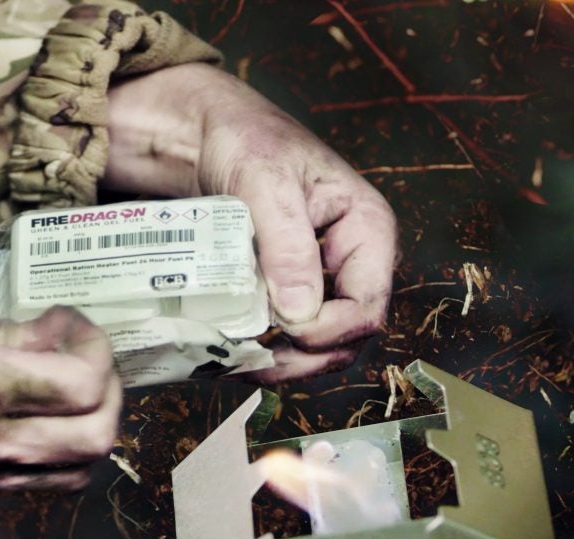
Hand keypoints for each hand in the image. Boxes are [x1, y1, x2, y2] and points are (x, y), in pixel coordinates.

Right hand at [0, 280, 120, 497]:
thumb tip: (47, 339)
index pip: (80, 383)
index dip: (94, 345)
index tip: (68, 320)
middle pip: (96, 434)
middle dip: (110, 386)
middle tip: (86, 353)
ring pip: (78, 470)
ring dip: (94, 423)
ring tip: (72, 387)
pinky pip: (41, 482)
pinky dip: (63, 450)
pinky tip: (42, 416)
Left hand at [104, 63, 396, 380]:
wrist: (211, 136)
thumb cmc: (247, 141)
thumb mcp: (266, 182)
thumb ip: (287, 244)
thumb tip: (300, 314)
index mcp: (366, 230)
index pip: (366, 305)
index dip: (328, 332)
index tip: (280, 331)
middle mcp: (351, 262)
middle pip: (346, 336)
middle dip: (303, 358)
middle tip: (251, 362)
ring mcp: (320, 279)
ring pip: (318, 345)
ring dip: (282, 362)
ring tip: (236, 361)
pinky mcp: (288, 289)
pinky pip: (288, 335)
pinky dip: (264, 350)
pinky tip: (232, 350)